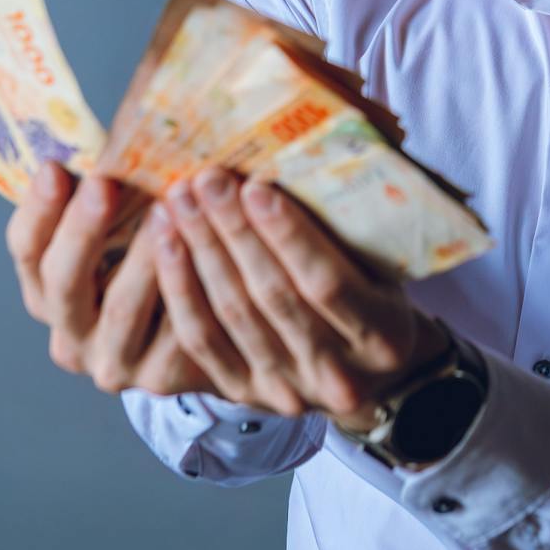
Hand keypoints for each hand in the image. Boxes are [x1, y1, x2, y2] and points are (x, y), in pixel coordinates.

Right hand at [5, 162, 210, 395]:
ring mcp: (111, 362)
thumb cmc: (159, 258)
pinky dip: (192, 289)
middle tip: (105, 184)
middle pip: (62, 283)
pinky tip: (212, 253)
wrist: (208, 332)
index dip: (39, 211)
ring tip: (166, 210)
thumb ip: (108, 189)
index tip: (56, 168)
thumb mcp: (125, 227)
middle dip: (82, 230)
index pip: (27, 250)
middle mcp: (69, 334)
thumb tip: (116, 121)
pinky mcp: (159, 379)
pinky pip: (174, 332)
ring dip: (143, 257)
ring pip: (121, 308)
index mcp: (46, 291)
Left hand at [153, 166, 447, 426]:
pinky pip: (201, 341)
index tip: (256, 187)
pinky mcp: (243, 393)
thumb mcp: (381, 263)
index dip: (288, 236)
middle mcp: (337, 376)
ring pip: (231, 316)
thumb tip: (299, 155)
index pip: (326, 283)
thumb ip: (346, 228)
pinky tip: (166, 244)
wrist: (363, 367)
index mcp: (383, 337)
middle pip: (272, 297)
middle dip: (234, 233)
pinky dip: (180, 289)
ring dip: (200, 252)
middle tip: (205, 180)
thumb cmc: (372, 291)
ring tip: (179, 201)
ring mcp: (287, 391)